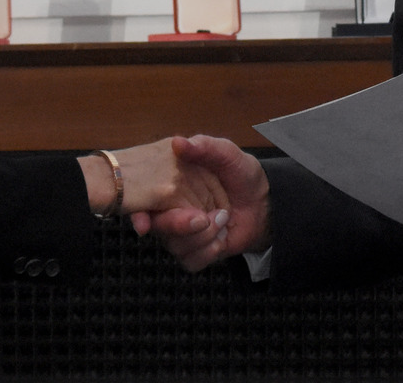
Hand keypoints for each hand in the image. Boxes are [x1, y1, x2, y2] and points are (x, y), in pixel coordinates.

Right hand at [132, 135, 270, 271]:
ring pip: (176, 246)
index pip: (143, 201)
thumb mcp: (227, 154)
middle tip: (201, 218)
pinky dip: (209, 251)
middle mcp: (171, 211)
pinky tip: (222, 237)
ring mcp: (182, 234)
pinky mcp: (195, 252)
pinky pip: (191, 260)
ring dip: (203, 235)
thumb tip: (177, 142)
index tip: (142, 224)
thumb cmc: (240, 173)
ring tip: (222, 218)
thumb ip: (204, 146)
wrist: (264, 201)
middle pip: (158, 227)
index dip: (138, 214)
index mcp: (170, 186)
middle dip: (178, 225)